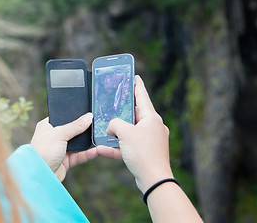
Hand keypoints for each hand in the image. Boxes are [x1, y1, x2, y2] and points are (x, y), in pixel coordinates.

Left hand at [30, 113, 119, 180]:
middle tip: (97, 123)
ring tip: (100, 135)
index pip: (62, 117)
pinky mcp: (66, 161)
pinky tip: (99, 149)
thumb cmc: (43, 151)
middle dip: (83, 128)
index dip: (73, 114)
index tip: (86, 112)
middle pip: (72, 130)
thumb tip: (89, 117)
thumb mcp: (60, 134)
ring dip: (87, 142)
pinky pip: (80, 155)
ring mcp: (60, 149)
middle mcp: (53, 137)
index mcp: (47, 126)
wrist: (39, 175)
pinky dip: (89, 153)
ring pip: (77, 143)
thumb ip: (75, 126)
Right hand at [106, 75, 172, 192]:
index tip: (133, 76)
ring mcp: (149, 140)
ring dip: (117, 131)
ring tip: (105, 128)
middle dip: (121, 112)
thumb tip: (110, 127)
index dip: (136, 85)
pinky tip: (102, 149)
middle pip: (134, 114)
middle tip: (112, 105)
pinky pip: (128, 145)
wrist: (153, 180)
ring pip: (130, 131)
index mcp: (151, 118)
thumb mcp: (125, 133)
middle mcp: (152, 127)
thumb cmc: (143, 154)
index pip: (142, 96)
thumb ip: (114, 124)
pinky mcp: (145, 152)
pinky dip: (117, 146)